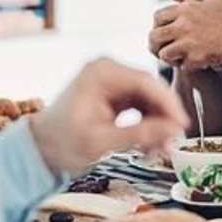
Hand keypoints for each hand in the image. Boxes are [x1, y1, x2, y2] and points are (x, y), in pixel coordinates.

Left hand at [28, 58, 188, 173]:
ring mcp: (112, 82)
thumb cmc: (60, 143)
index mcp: (101, 73)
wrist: (39, 149)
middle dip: (164, 118)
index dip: (169, 104)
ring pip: (150, 100)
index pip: (146, 82)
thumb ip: (139, 135)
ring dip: (158, 124)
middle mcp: (108, 71)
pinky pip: (142, 106)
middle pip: (151, 90)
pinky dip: (148, 125)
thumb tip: (173, 131)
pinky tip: (149, 145)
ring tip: (160, 150)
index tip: (182, 126)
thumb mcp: (101, 142)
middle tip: (173, 144)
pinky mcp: (115, 94)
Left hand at [148, 0, 221, 71]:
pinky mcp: (195, 57)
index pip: (158, 17)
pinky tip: (193, 63)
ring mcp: (188, 41)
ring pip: (163, 53)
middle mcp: (183, 23)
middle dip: (155, 45)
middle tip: (160, 51)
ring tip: (176, 58)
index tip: (164, 34)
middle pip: (154, 35)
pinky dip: (184, 66)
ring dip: (168, 58)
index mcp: (185, 8)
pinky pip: (180, 65)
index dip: (157, 27)